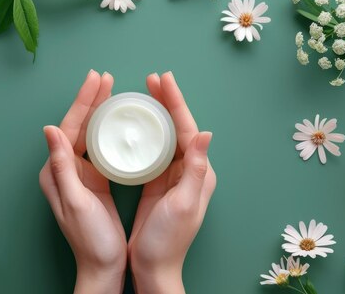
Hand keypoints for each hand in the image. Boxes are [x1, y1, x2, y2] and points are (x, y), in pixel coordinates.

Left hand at [39, 70, 126, 293]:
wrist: (102, 265)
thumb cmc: (90, 239)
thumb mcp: (76, 202)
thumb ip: (62, 166)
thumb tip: (50, 129)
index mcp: (56, 172)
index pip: (69, 127)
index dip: (83, 102)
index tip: (96, 80)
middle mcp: (64, 169)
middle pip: (78, 126)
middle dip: (90, 100)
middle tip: (104, 76)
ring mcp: (79, 174)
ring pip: (88, 134)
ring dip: (99, 111)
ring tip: (110, 90)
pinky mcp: (94, 181)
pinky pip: (99, 147)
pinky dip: (107, 130)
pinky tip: (116, 120)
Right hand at [128, 72, 215, 293]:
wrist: (154, 266)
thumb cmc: (168, 240)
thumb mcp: (184, 204)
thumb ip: (196, 169)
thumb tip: (206, 133)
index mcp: (199, 173)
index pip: (188, 129)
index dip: (176, 103)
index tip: (164, 80)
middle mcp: (190, 171)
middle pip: (178, 127)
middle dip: (167, 102)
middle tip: (153, 79)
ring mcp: (174, 177)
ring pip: (166, 136)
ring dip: (158, 113)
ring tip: (146, 93)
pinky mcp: (158, 184)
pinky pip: (155, 150)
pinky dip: (148, 133)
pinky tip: (138, 124)